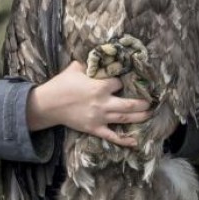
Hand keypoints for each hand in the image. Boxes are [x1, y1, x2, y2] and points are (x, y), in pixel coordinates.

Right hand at [28, 60, 152, 147]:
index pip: (119, 83)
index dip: (123, 82)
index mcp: (99, 86)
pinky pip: (112, 136)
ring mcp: (100, 117)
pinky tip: (136, 141)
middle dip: (143, 103)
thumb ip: (90, 64)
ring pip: (125, 118)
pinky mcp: (94, 128)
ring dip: (140, 117)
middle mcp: (103, 102)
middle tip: (151, 102)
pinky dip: (124, 139)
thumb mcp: (75, 68)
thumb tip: (99, 58)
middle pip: (129, 104)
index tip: (125, 82)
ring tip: (149, 114)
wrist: (47, 105)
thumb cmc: (61, 84)